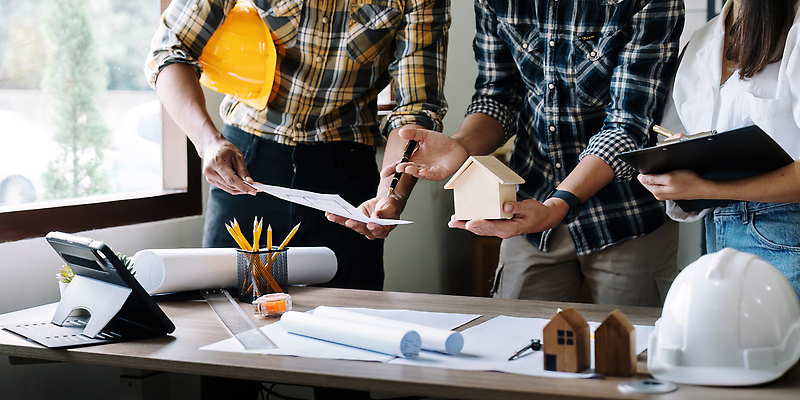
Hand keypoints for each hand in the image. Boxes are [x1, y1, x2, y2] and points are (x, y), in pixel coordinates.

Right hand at [200, 136, 256, 194]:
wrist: (211, 147)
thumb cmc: (225, 149)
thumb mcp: (237, 156)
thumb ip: (243, 170)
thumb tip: (250, 182)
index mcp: (217, 163)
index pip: (231, 180)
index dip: (243, 187)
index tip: (254, 191)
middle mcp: (210, 172)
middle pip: (230, 186)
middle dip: (244, 188)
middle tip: (256, 188)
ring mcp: (209, 177)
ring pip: (228, 188)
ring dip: (240, 189)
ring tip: (251, 186)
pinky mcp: (211, 180)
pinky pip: (225, 187)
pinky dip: (235, 187)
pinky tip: (242, 185)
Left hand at [325, 196, 403, 239]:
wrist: (385, 203)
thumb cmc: (390, 207)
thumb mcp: (391, 207)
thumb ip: (385, 213)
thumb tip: (376, 217)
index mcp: (383, 229)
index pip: (379, 231)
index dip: (374, 228)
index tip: (370, 224)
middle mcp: (371, 230)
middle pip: (363, 229)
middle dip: (355, 225)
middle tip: (349, 221)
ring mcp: (362, 226)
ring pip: (351, 225)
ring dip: (341, 221)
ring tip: (333, 216)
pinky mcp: (355, 221)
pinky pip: (346, 220)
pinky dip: (337, 217)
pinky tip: (330, 214)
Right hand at [381, 127, 468, 181]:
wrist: (457, 146)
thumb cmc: (441, 143)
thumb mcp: (425, 135)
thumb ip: (413, 134)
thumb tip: (401, 132)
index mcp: (415, 158)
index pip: (400, 164)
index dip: (392, 168)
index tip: (384, 173)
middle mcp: (420, 166)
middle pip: (408, 170)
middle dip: (402, 169)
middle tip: (397, 168)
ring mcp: (429, 171)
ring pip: (418, 173)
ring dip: (413, 171)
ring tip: (407, 168)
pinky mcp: (439, 174)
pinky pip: (432, 175)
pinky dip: (426, 174)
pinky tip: (422, 171)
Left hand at [447, 199, 565, 237]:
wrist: (543, 219)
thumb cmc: (537, 212)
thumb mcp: (529, 207)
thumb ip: (517, 206)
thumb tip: (505, 206)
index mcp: (510, 229)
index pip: (492, 227)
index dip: (479, 224)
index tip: (468, 222)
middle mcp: (503, 231)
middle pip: (481, 230)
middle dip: (466, 225)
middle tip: (452, 222)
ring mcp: (500, 230)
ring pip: (480, 229)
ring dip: (466, 225)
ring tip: (453, 221)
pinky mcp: (499, 226)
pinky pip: (484, 225)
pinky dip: (473, 222)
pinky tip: (464, 219)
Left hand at [638, 170, 707, 199]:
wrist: (701, 188)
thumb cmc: (688, 182)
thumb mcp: (669, 177)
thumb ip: (653, 178)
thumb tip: (641, 178)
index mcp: (657, 191)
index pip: (643, 181)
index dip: (645, 173)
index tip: (649, 168)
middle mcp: (659, 195)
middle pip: (649, 183)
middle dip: (652, 175)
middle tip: (662, 170)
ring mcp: (665, 194)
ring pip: (656, 183)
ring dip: (658, 177)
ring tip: (668, 173)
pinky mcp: (670, 193)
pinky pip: (662, 185)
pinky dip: (664, 180)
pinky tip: (671, 177)